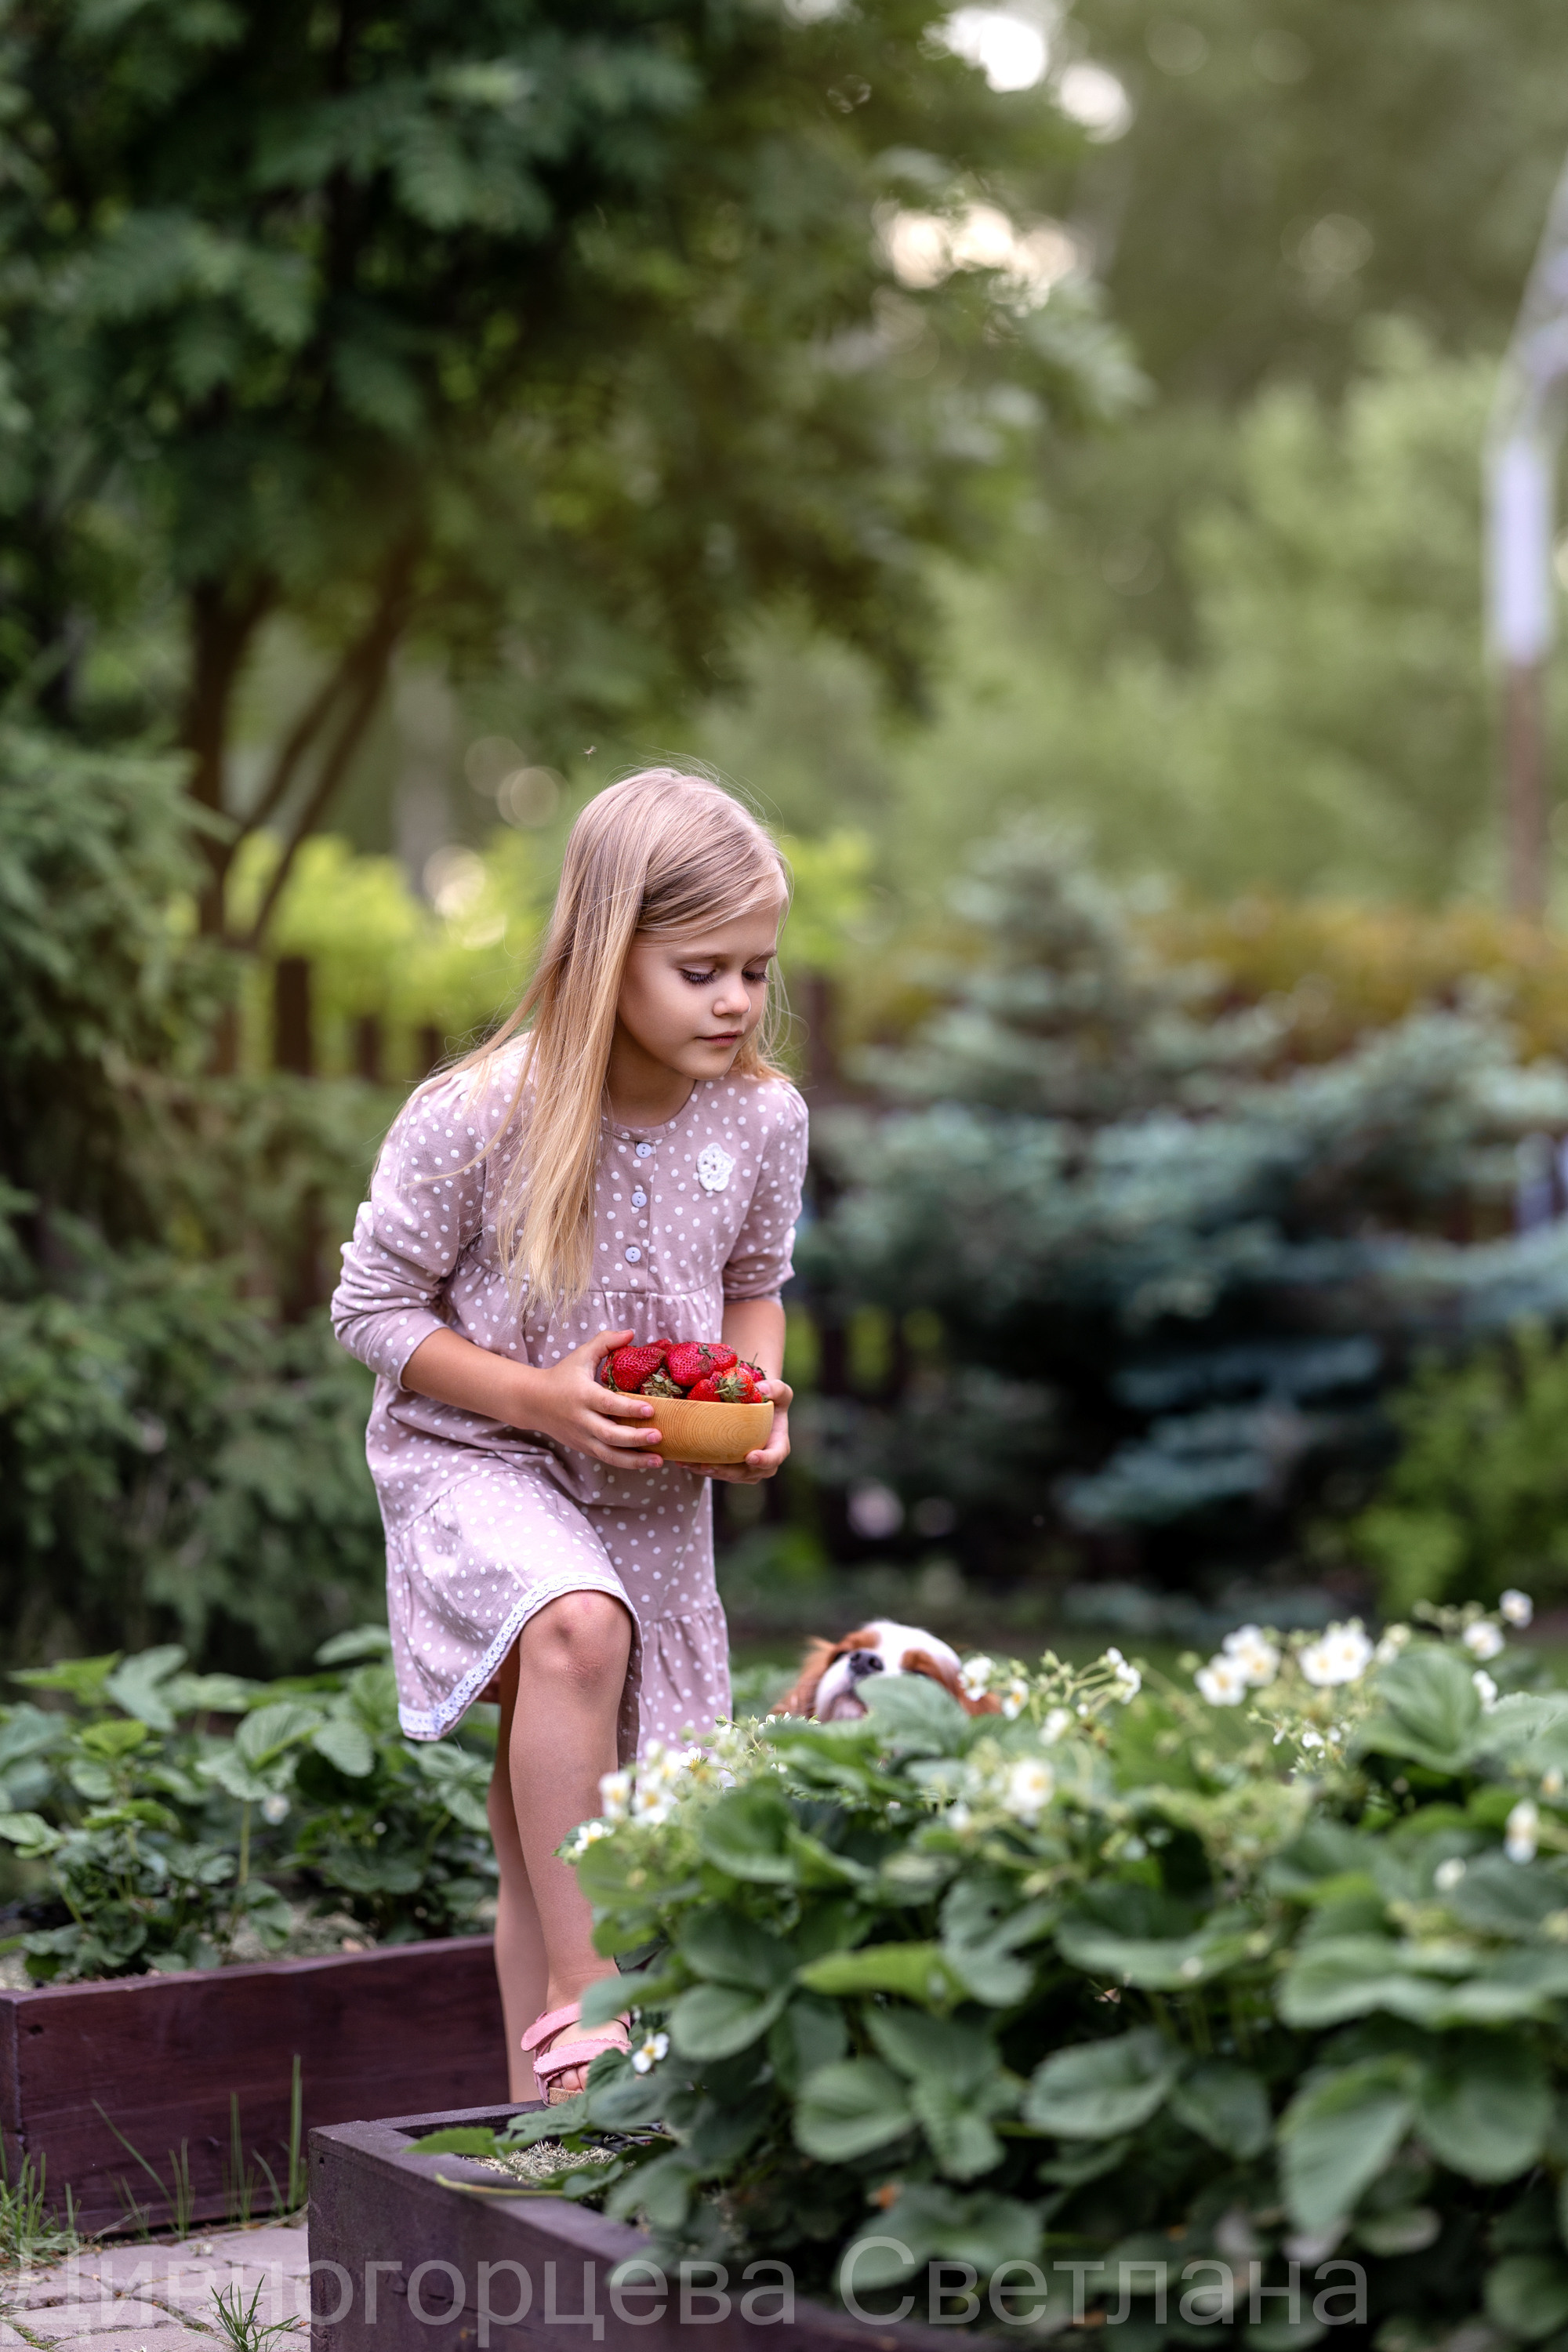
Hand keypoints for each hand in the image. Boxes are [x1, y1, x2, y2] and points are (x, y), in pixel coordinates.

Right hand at [516, 1329, 667, 1469]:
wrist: (532, 1402)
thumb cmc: (561, 1376)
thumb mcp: (581, 1355)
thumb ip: (605, 1342)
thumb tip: (631, 1332)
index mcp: (583, 1395)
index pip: (608, 1404)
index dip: (629, 1408)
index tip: (651, 1409)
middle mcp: (582, 1420)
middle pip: (610, 1435)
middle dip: (635, 1438)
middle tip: (659, 1436)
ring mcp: (582, 1437)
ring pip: (609, 1454)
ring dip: (635, 1460)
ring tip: (659, 1460)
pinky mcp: (583, 1448)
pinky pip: (606, 1458)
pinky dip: (626, 1463)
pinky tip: (646, 1462)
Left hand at [680, 1374, 792, 1483]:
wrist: (755, 1408)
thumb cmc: (770, 1400)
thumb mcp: (779, 1391)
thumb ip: (777, 1389)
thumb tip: (763, 1389)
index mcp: (778, 1447)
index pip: (774, 1458)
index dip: (764, 1461)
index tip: (751, 1457)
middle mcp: (762, 1463)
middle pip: (746, 1473)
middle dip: (726, 1472)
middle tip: (709, 1465)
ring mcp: (745, 1469)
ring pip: (727, 1475)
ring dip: (708, 1471)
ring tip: (691, 1464)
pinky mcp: (729, 1468)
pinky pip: (715, 1471)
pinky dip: (699, 1467)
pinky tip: (684, 1461)